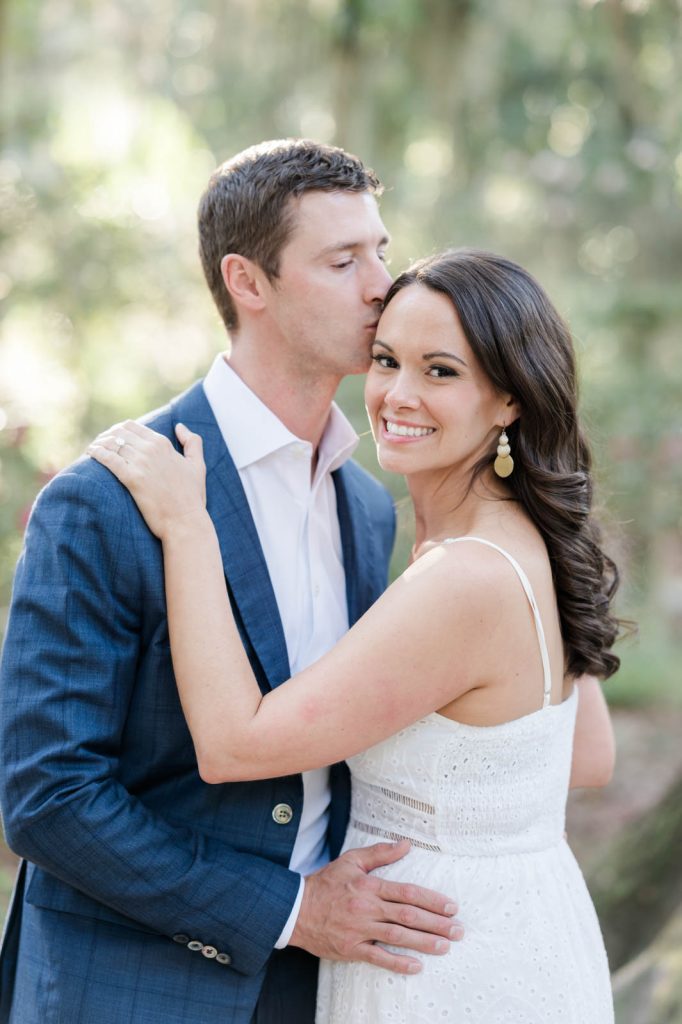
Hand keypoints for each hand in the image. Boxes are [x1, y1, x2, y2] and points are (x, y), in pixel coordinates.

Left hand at [87, 421, 206, 540]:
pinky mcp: (132, 478)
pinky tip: (90, 453)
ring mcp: (141, 463)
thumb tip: (179, 426)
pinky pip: (108, 458)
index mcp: (164, 444)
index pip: (133, 426)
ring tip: (92, 449)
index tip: (111, 437)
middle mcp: (151, 449)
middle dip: (106, 435)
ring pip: (111, 443)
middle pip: (119, 432)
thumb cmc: (192, 497)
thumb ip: (193, 442)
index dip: (119, 429)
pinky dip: (97, 452)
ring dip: (99, 443)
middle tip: (99, 443)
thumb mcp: (198, 465)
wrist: (185, 521)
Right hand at [290, 840, 462, 973]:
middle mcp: (367, 907)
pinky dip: (398, 962)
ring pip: (398, 936)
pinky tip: (416, 966)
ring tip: (445, 946)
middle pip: (408, 915)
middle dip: (437, 923)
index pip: (408, 892)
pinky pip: (378, 957)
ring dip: (424, 942)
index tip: (451, 907)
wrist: (296, 908)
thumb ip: (380, 853)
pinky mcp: (351, 948)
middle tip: (458, 929)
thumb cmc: (326, 883)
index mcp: (370, 885)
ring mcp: (360, 929)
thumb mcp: (351, 860)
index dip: (432, 900)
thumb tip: (406, 844)